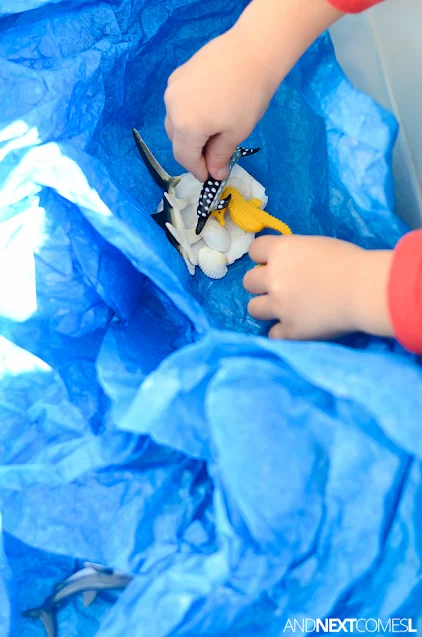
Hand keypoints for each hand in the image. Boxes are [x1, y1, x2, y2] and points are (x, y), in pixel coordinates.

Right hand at [164, 0, 341, 181]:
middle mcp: (172, 108)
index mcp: (185, 127)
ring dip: (190, 132)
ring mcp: (172, 89)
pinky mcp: (178, 74)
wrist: (253, 51)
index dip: (197, 170)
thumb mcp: (235, 133)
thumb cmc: (248, 97)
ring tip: (212, 131)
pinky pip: (178, 102)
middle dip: (193, 152)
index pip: (184, 157)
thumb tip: (215, 173)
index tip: (210, 177)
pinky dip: (188, 113)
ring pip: (175, 120)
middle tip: (214, 155)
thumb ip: (220, 156)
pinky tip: (208, 109)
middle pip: (177, 139)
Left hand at [243, 235, 393, 340]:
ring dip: (265, 308)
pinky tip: (294, 327)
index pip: (254, 250)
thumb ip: (297, 255)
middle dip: (261, 284)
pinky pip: (273, 334)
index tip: (273, 262)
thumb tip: (291, 264)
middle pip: (248, 281)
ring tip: (283, 309)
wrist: (363, 289)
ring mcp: (279, 306)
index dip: (263, 257)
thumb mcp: (317, 246)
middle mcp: (273, 278)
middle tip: (279, 287)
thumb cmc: (350, 262)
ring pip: (253, 308)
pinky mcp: (290, 330)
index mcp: (281, 251)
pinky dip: (282, 332)